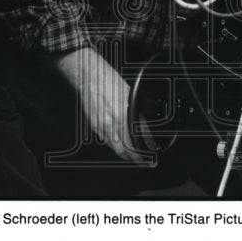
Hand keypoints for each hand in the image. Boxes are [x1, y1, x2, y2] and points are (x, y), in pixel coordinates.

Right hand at [54, 47, 145, 162]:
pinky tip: (122, 147)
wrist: (90, 77)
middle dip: (136, 159)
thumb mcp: (131, 96)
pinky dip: (116, 147)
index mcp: (122, 115)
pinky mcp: (94, 126)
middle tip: (145, 162)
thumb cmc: (110, 82)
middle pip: (125, 151)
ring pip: (115, 148)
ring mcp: (101, 126)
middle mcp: (111, 123)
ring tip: (136, 157)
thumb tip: (146, 132)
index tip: (151, 159)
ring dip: (126, 155)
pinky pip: (107, 142)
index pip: (136, 142)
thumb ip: (138, 116)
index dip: (144, 154)